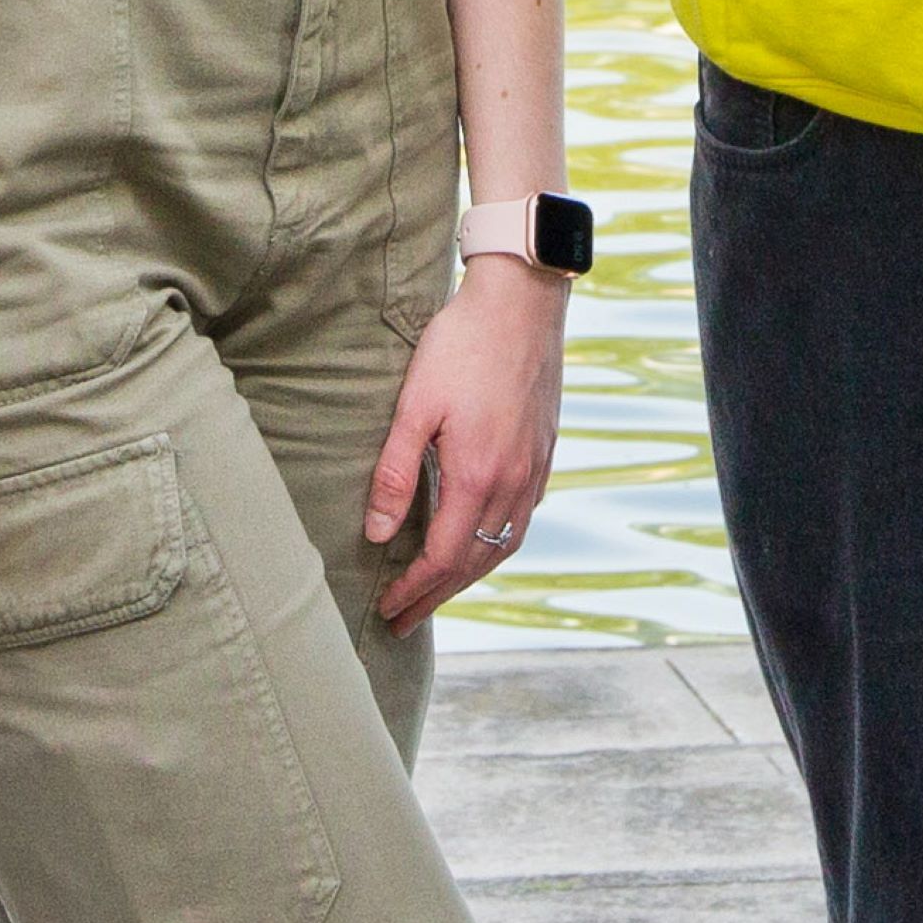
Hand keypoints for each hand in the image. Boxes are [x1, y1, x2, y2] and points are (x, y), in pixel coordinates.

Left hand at [366, 265, 569, 628]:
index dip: (414, 590)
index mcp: (478, 476)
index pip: (443, 558)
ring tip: (437, 593)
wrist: (523, 302)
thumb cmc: (461, 344)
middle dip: (436, 596)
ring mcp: (534, 470)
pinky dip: (495, 547)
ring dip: (467, 578)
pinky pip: (520, 521)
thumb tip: (378, 533)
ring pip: (502, 546)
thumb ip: (394, 472)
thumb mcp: (415, 405)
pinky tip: (479, 544)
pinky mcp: (544, 454)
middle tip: (404, 620)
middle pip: (474, 563)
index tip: (387, 609)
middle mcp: (513, 484)